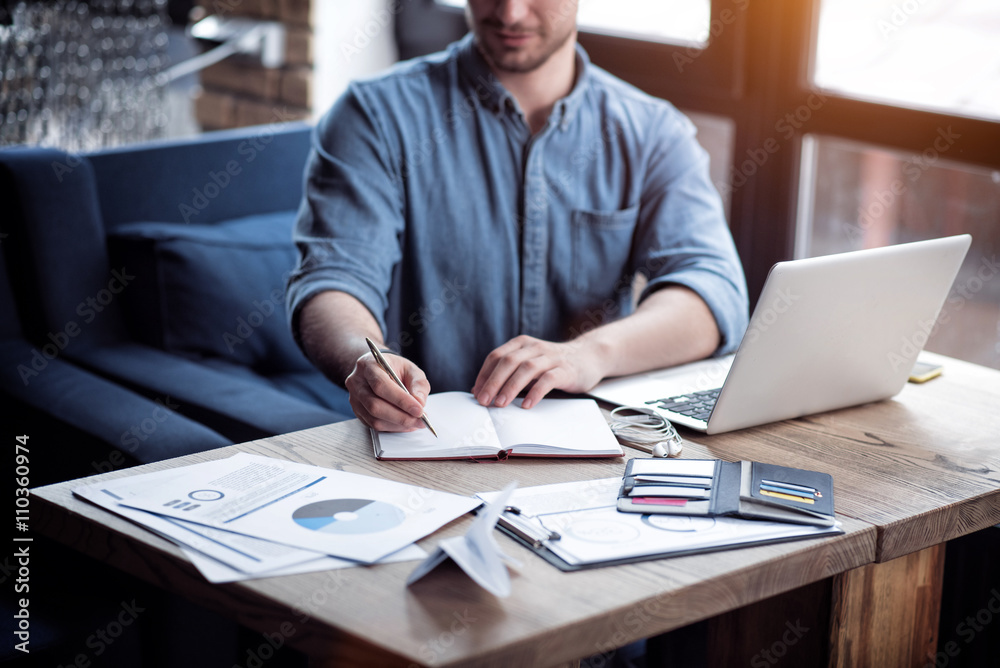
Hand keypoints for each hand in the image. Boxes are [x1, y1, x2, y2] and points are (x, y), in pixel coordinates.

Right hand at [346, 352, 430, 431]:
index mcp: (368, 365)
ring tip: (415, 422)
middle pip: (375, 405)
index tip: (419, 410)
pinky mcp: (358, 412)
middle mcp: (356, 382)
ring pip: (374, 419)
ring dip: (398, 424)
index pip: (381, 385)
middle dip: (401, 416)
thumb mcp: (410, 369)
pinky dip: (393, 427)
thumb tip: (420, 403)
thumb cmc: (394, 368)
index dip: (401, 400)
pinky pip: (374, 425)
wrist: (378, 370)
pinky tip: (405, 424)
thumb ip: (418, 384)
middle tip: (420, 420)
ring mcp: (354, 399)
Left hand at [471, 335, 606, 409]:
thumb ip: (509, 374)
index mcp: (522, 344)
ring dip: (510, 387)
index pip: (496, 356)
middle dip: (493, 382)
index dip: (484, 375)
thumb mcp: (529, 364)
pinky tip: (526, 405)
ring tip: (500, 404)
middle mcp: (535, 348)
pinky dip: (535, 392)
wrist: (589, 356)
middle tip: (483, 401)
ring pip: (526, 369)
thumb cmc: (553, 364)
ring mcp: (551, 358)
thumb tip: (482, 392)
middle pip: (508, 362)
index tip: (476, 393)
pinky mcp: (565, 370)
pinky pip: (548, 379)